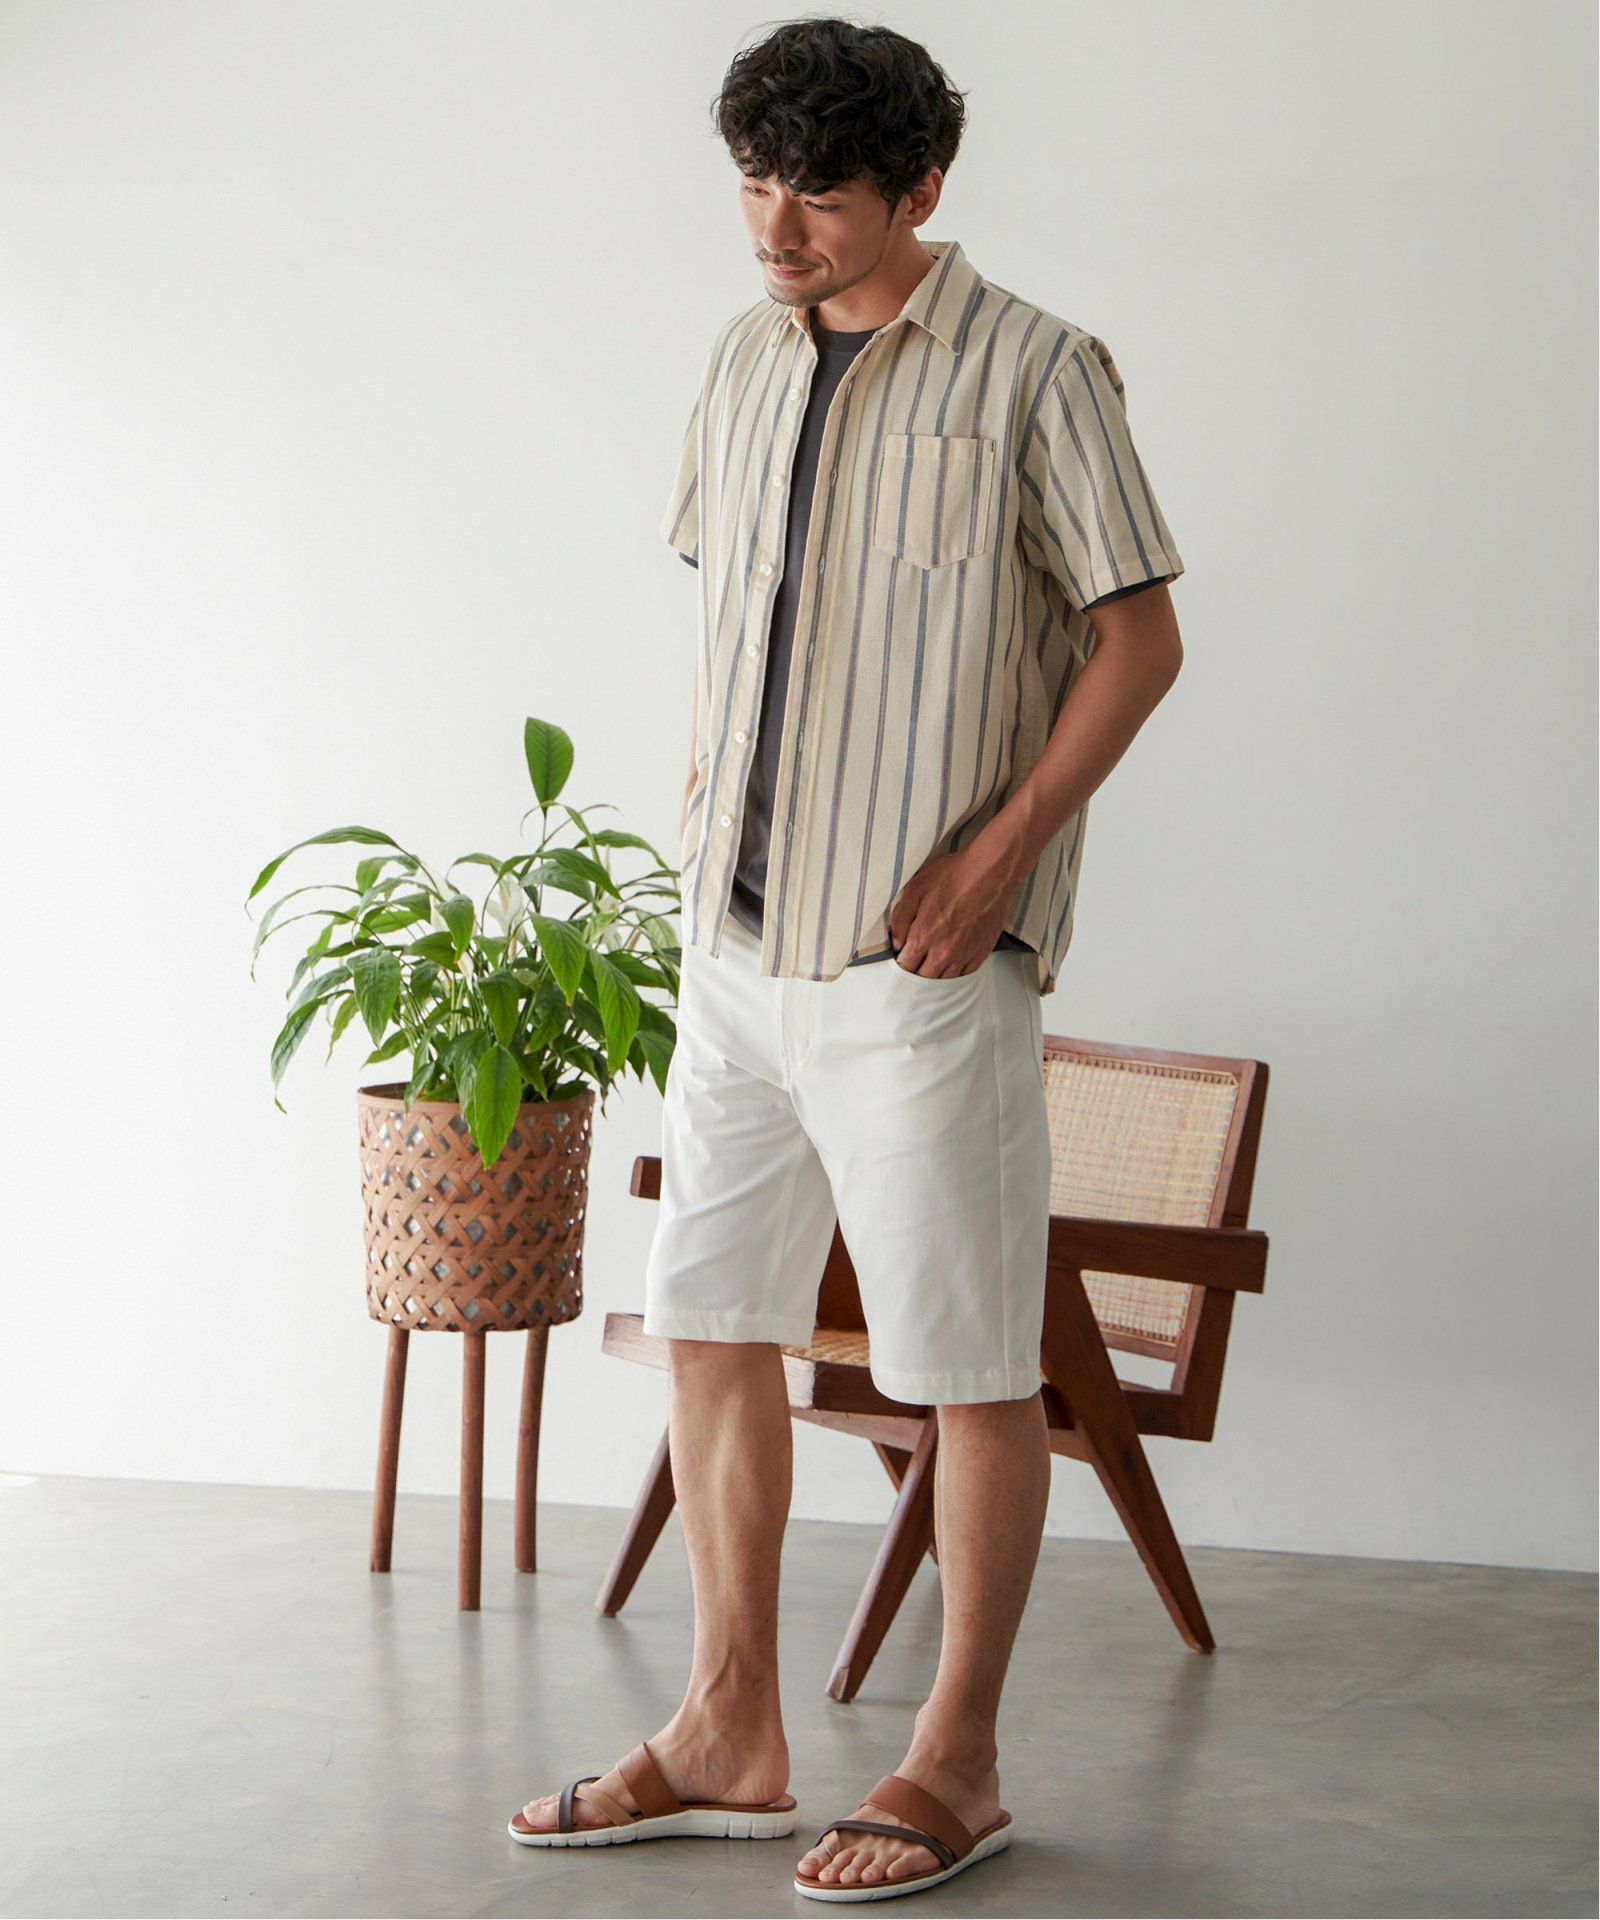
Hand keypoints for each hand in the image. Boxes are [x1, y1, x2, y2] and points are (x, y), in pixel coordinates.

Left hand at [887, 843, 1015, 976]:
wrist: (989, 874)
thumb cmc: (952, 877)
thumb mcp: (915, 889)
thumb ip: (900, 919)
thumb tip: (896, 942)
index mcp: (923, 937)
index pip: (905, 966)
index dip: (901, 964)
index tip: (902, 958)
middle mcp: (943, 952)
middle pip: (924, 978)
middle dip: (916, 973)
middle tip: (915, 964)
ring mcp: (964, 955)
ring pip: (945, 980)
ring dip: (936, 976)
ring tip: (932, 966)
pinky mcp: (981, 952)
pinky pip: (965, 974)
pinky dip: (956, 973)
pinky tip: (952, 964)